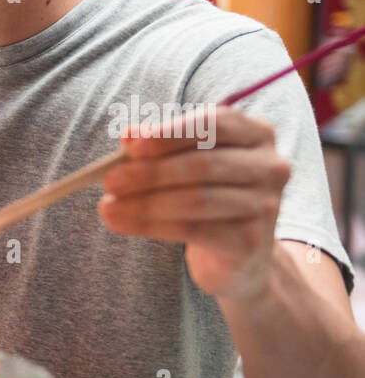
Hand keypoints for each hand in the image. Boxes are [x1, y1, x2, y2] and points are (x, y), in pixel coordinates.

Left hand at [99, 105, 290, 300]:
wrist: (239, 254)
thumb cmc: (206, 196)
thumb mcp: (183, 165)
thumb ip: (158, 148)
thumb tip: (128, 136)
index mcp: (257, 134)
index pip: (215, 123)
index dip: (170, 134)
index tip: (130, 147)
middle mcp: (271, 166)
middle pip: (202, 164)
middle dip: (149, 173)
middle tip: (109, 181)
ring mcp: (266, 205)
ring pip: (195, 200)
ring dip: (143, 204)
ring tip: (107, 207)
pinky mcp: (250, 240)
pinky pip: (193, 230)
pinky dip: (150, 226)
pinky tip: (121, 224)